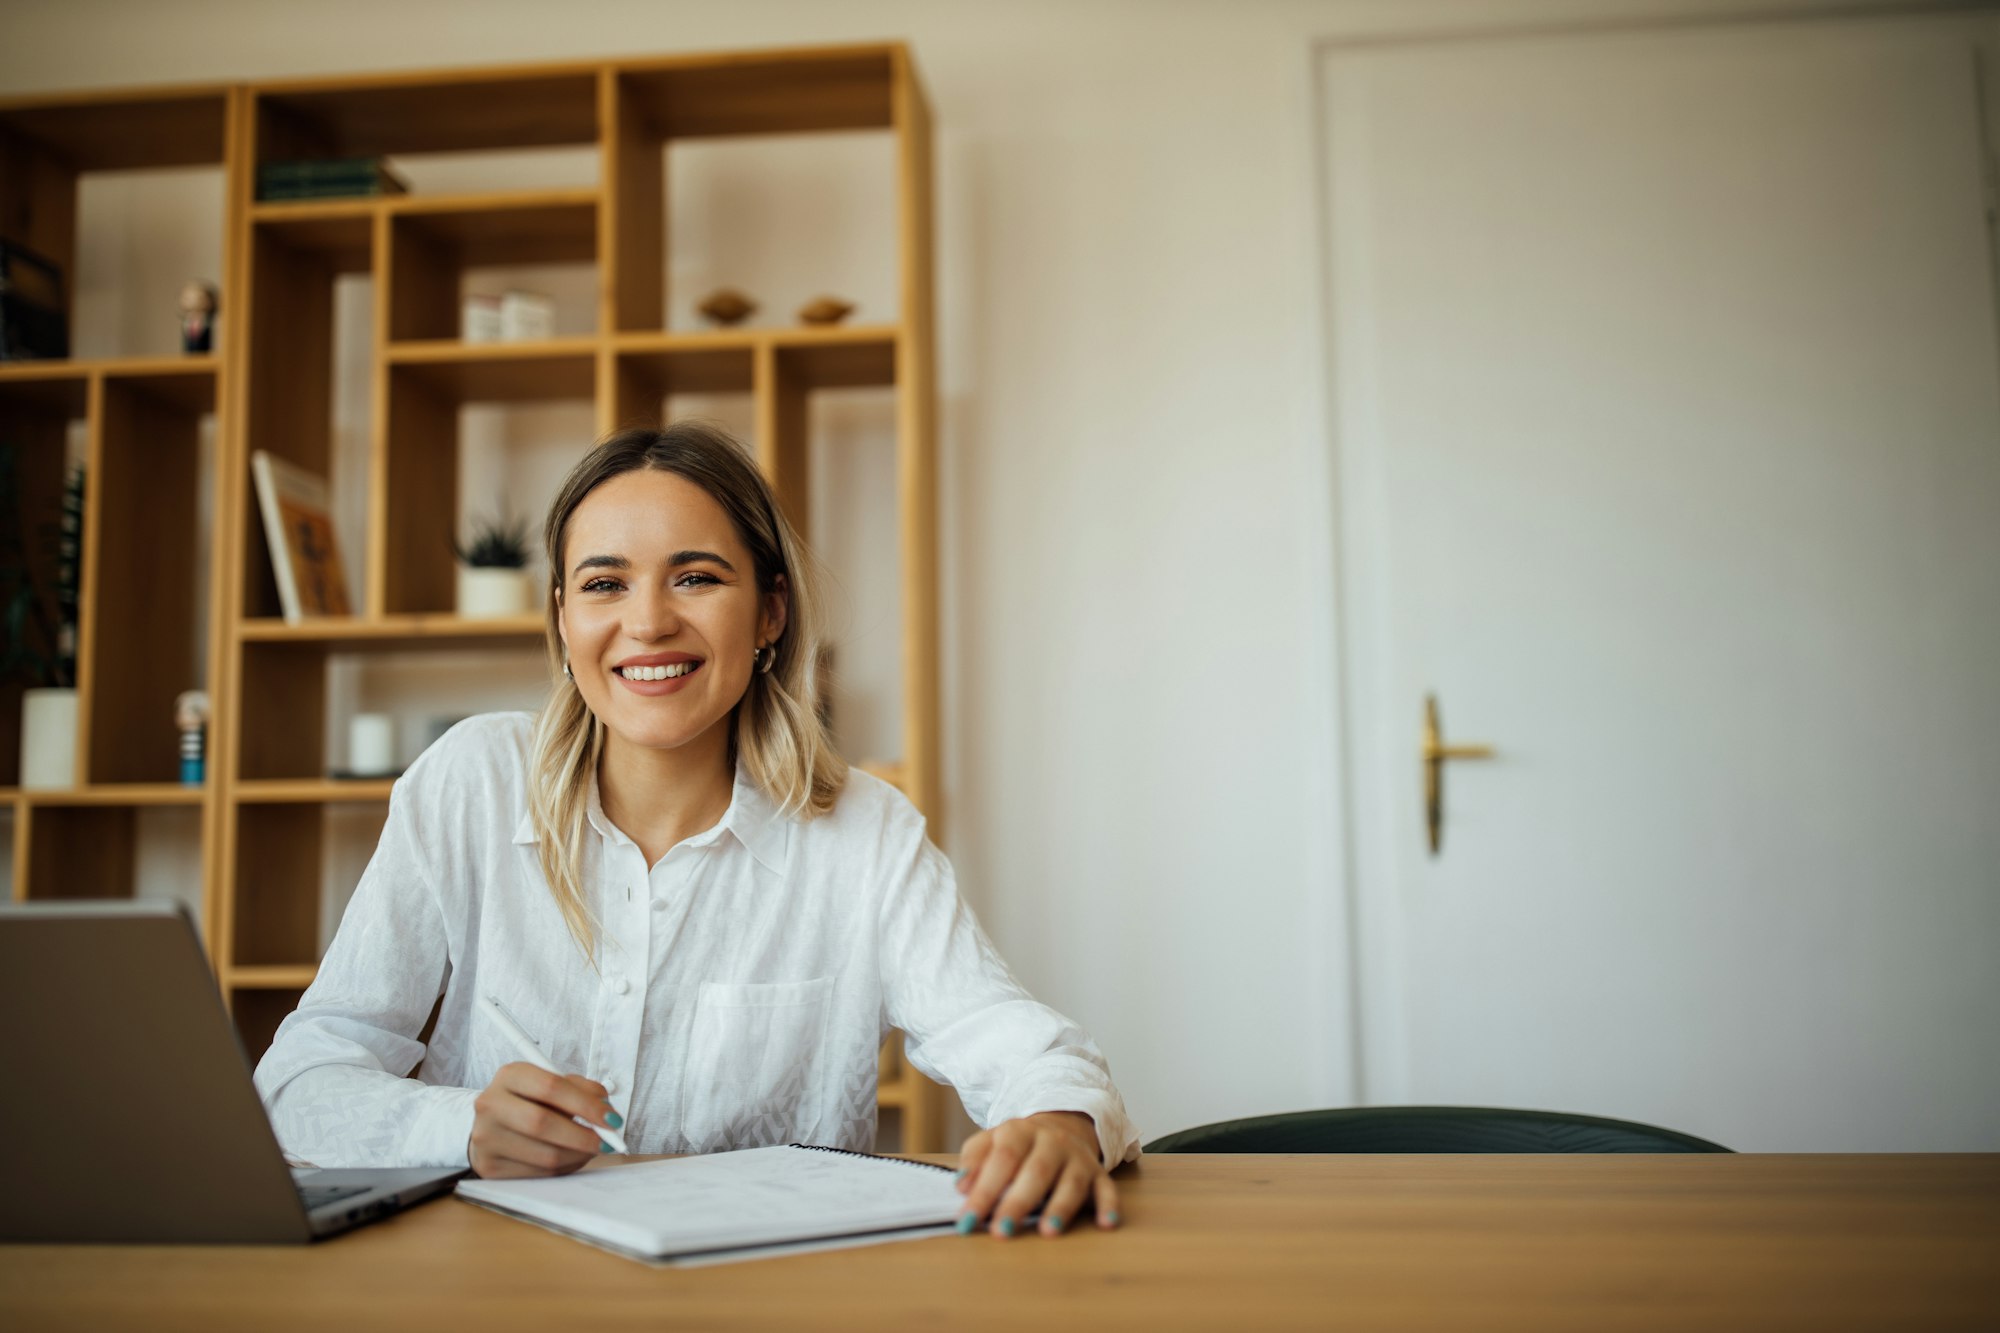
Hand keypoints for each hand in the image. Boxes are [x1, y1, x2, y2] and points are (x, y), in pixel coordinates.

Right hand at [467, 1062, 618, 1178]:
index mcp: (509, 1076)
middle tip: (607, 1141)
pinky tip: (572, 1158)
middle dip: (583, 1136)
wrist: (492, 1123)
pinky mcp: (490, 1167)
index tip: (611, 1118)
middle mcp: (491, 1105)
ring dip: (578, 1155)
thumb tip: (607, 1111)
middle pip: (542, 1123)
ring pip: (544, 1155)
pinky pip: (538, 1173)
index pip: (551, 1087)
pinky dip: (564, 1168)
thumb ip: (580, 1090)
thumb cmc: (530, 1100)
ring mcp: (486, 1138)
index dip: (586, 1105)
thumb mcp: (551, 1083)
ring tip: (592, 1149)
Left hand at [953, 1111, 1119, 1237]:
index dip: (985, 1190)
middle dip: (1018, 1203)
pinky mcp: (1098, 1173)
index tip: (968, 1220)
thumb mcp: (991, 1141)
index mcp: (1019, 1132)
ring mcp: (1077, 1158)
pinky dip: (1109, 1207)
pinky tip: (1106, 1224)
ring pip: (1071, 1182)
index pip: (1001, 1160)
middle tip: (1001, 1231)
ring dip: (1061, 1207)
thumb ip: (973, 1159)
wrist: (1060, 1124)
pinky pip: (1107, 1189)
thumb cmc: (1017, 1144)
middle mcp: (1051, 1142)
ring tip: (1048, 1231)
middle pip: (1035, 1171)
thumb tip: (961, 1186)